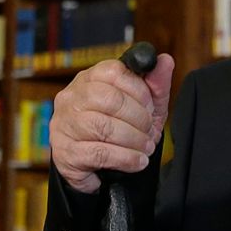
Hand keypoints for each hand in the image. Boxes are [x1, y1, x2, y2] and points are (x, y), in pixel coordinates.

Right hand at [50, 52, 174, 193]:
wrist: (98, 169)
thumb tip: (164, 61)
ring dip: (134, 140)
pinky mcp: (66, 152)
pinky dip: (126, 158)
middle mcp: (72, 97)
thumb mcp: (143, 106)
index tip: (150, 107)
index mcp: (89, 79)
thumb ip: (155, 84)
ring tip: (146, 148)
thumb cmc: (119, 130)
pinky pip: (100, 153)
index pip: (114, 71)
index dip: (139, 90)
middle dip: (138, 117)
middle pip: (110, 99)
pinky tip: (137, 161)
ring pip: (104, 126)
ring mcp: (65, 124)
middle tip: (149, 131)